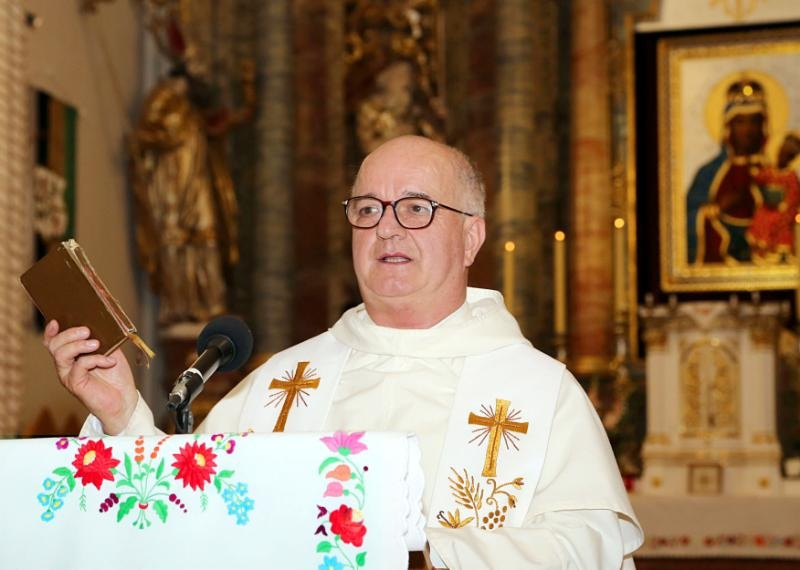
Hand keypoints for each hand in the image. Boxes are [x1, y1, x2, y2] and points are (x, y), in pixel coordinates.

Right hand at [43, 320, 137, 434]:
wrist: (124, 399)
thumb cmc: (117, 376)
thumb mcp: (111, 351)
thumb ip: (104, 339)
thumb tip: (101, 323)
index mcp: (72, 355)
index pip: (54, 341)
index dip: (51, 331)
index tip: (57, 321)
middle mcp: (66, 364)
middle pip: (54, 345)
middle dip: (69, 334)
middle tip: (86, 331)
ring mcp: (69, 375)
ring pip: (61, 355)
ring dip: (78, 345)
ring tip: (96, 344)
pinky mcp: (75, 384)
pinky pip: (78, 367)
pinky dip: (95, 360)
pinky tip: (109, 361)